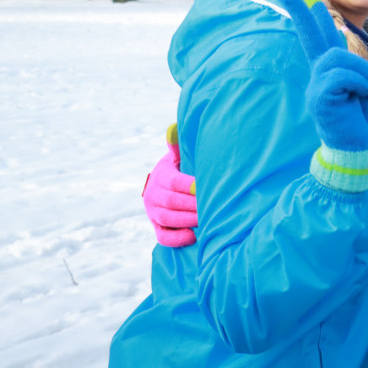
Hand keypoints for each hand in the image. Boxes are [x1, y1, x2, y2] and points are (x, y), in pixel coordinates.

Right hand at [143, 123, 197, 246]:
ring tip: (206, 220)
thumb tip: (174, 128)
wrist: (163, 186)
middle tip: (213, 207)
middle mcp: (153, 194)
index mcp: (161, 175)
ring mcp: (153, 212)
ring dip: (187, 221)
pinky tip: (194, 236)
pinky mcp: (157, 227)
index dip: (189, 186)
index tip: (204, 188)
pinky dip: (177, 239)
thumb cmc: (180, 169)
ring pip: (167, 219)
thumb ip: (178, 146)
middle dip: (193, 205)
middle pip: (171, 202)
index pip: (174, 182)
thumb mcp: (178, 156)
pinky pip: (163, 237)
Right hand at [279, 0, 367, 191]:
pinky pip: (340, 75)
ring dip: (361, 69)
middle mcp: (321, 76)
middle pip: (314, 41)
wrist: (362, 151)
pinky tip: (366, 91)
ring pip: (337, 58)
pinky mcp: (319, 98)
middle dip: (304, 17)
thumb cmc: (367, 122)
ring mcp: (317, 86)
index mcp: (333, 73)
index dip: (314, 20)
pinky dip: (358, 80)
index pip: (322, 42)